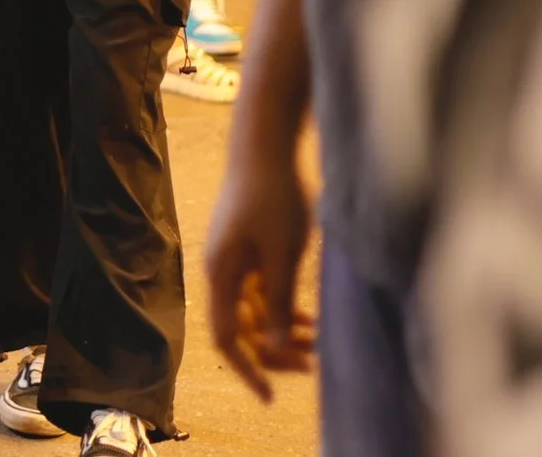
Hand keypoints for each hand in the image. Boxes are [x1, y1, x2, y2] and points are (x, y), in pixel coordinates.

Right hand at [205, 138, 316, 399]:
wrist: (264, 145)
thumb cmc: (274, 196)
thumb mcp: (282, 254)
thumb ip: (279, 302)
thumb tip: (278, 347)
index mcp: (221, 273)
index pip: (226, 337)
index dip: (247, 369)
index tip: (270, 396)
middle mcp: (221, 270)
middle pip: (242, 327)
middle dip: (274, 351)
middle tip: (313, 365)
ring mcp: (232, 259)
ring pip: (255, 310)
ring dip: (283, 330)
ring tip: (320, 342)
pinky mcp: (246, 247)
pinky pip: (260, 291)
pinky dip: (282, 307)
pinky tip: (310, 316)